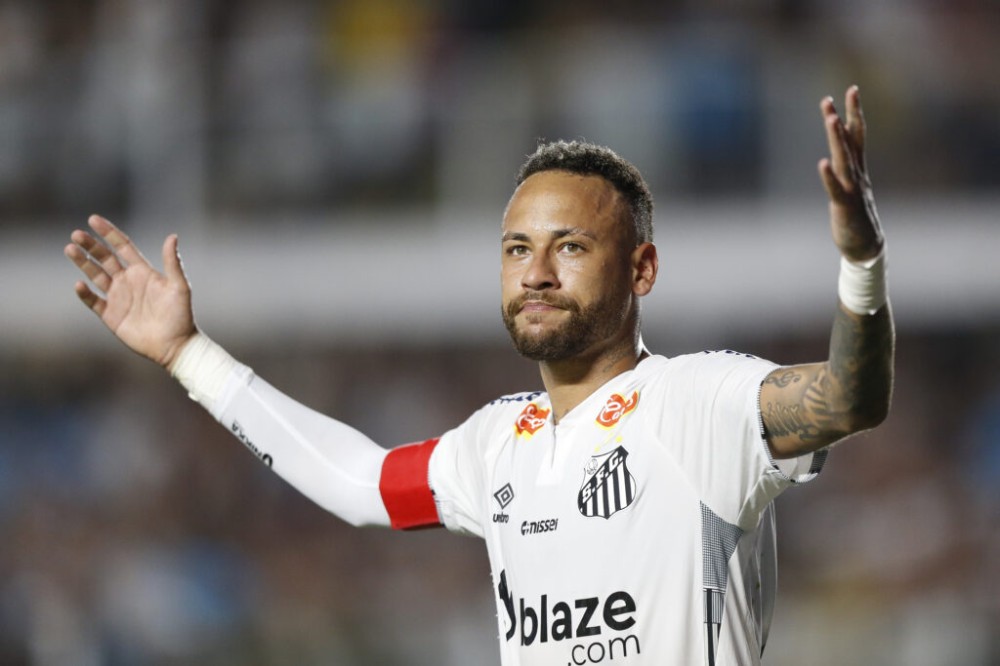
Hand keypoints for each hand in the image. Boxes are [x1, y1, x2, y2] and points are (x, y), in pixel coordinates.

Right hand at [65, 215, 196, 369]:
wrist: (175, 345)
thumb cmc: (181, 315)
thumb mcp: (179, 287)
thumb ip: (172, 262)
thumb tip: (172, 236)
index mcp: (143, 272)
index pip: (122, 247)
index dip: (108, 233)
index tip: (93, 219)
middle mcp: (128, 281)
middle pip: (104, 258)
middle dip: (90, 245)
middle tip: (76, 234)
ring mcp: (118, 298)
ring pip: (95, 275)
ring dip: (82, 263)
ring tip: (70, 249)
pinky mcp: (111, 315)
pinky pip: (93, 301)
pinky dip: (85, 293)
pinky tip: (79, 284)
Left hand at [819, 86, 884, 261]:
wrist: (866, 246)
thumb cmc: (856, 215)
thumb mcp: (852, 186)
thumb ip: (846, 169)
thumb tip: (836, 153)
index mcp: (857, 169)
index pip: (857, 135)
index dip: (854, 112)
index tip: (851, 90)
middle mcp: (857, 175)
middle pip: (850, 141)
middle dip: (843, 117)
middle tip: (836, 96)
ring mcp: (852, 189)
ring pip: (843, 160)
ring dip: (837, 139)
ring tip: (831, 119)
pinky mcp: (845, 206)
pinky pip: (836, 189)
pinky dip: (829, 177)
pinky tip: (822, 163)